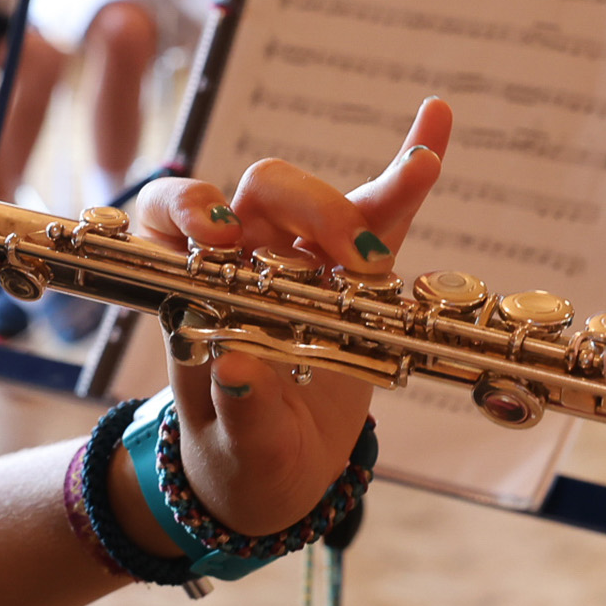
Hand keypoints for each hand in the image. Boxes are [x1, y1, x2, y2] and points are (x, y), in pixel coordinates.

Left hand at [122, 98, 452, 542]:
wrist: (276, 478)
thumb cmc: (239, 459)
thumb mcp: (237, 448)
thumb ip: (238, 409)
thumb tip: (238, 367)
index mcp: (189, 289)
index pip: (168, 214)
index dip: (188, 207)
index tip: (219, 235)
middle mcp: (240, 261)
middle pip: (258, 194)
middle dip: (302, 210)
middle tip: (343, 264)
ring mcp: (299, 260)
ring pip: (318, 202)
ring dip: (353, 210)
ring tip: (382, 253)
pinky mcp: (355, 274)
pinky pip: (382, 214)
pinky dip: (409, 174)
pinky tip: (436, 128)